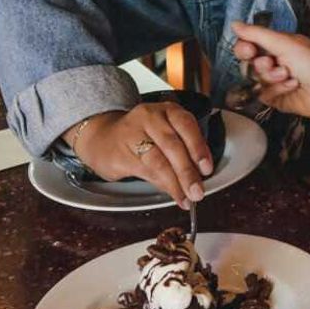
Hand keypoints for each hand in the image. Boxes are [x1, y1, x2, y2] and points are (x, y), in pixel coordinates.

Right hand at [67, 104, 215, 206]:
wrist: (103, 138)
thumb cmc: (141, 137)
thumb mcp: (165, 135)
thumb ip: (182, 153)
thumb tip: (198, 179)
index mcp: (166, 110)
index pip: (186, 124)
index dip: (198, 147)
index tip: (206, 168)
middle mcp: (149, 117)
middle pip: (172, 145)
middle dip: (187, 172)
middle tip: (197, 191)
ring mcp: (132, 133)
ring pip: (158, 160)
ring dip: (175, 183)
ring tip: (186, 197)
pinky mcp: (120, 153)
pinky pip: (145, 171)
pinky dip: (162, 185)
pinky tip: (172, 193)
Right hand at [230, 22, 309, 121]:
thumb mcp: (284, 43)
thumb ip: (256, 34)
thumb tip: (234, 24)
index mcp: (277, 45)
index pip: (248, 44)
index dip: (244, 48)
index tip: (249, 50)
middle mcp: (274, 61)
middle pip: (248, 63)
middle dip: (261, 65)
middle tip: (271, 63)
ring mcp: (274, 80)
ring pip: (255, 79)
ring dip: (271, 77)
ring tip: (288, 75)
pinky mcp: (275, 97)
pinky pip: (262, 93)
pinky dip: (277, 89)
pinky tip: (292, 86)